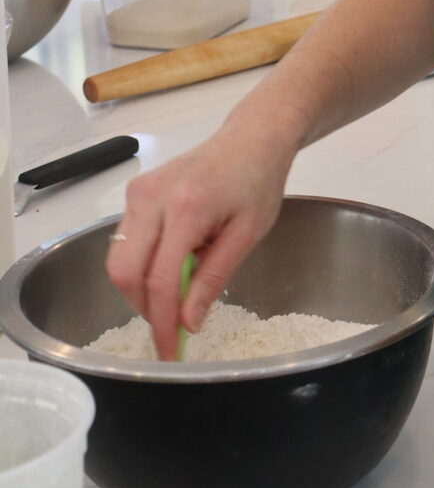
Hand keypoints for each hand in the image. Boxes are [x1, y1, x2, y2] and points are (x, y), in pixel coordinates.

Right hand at [105, 116, 296, 358]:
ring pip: (119, 258)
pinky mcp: (135, 191)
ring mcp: (138, 191)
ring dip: (143, 287)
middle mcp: (152, 197)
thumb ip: (214, 278)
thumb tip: (187, 323)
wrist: (252, 137)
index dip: (161, 321)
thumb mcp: (248, 234)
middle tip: (172, 326)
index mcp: (187, 207)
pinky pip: (125, 241)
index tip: (169, 350)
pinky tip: (174, 263)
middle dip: (144, 307)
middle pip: (125, 271)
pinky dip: (143, 264)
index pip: (160, 278)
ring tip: (180, 289)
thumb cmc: (258, 181)